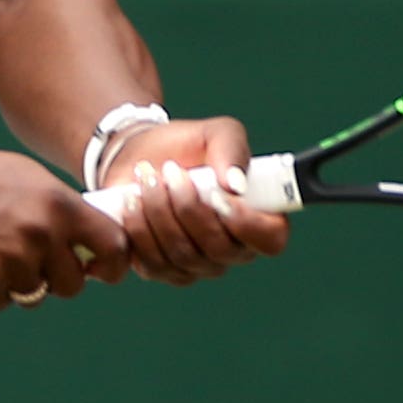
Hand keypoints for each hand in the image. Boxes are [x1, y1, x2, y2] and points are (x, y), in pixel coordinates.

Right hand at [0, 143, 132, 309]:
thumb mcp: (31, 179)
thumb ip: (65, 211)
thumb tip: (94, 243)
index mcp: (60, 206)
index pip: (113, 247)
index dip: (114, 264)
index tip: (103, 269)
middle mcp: (41, 235)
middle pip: (73, 284)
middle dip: (59, 277)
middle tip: (36, 257)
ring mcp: (11, 262)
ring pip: (36, 295)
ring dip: (22, 282)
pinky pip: (2, 301)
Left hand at [99, 117, 292, 284]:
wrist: (139, 155)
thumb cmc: (187, 146)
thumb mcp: (217, 132)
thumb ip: (232, 150)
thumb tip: (236, 184)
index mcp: (257, 218)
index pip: (271, 239)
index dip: (248, 224)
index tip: (219, 194)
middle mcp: (231, 250)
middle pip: (218, 248)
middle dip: (189, 207)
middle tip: (171, 170)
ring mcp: (196, 265)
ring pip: (182, 255)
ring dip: (159, 212)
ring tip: (146, 178)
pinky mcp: (161, 270)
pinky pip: (152, 263)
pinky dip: (138, 229)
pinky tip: (131, 201)